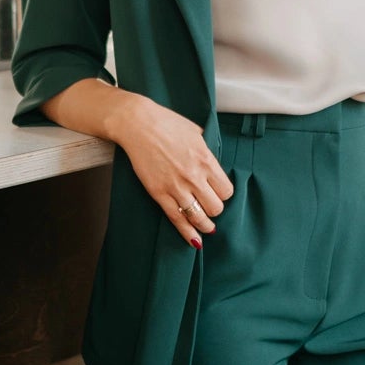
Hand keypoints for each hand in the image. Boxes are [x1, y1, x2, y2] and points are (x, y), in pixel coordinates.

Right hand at [108, 94, 233, 244]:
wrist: (137, 123)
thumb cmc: (167, 123)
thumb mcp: (196, 132)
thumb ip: (206, 150)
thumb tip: (212, 163)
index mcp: (206, 160)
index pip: (226, 190)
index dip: (223, 195)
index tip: (218, 194)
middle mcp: (194, 176)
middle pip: (215, 207)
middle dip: (214, 209)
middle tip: (209, 207)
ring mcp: (176, 186)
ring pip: (198, 217)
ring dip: (204, 225)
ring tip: (206, 228)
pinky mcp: (159, 193)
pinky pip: (177, 219)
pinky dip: (187, 233)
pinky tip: (194, 241)